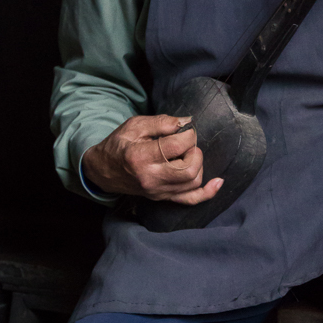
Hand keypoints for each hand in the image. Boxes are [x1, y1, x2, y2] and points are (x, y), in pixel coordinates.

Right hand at [82, 113, 223, 204]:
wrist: (103, 170)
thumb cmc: (120, 144)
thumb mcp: (135, 125)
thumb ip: (162, 122)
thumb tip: (187, 122)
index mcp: (141, 156)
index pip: (177, 146)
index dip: (188, 134)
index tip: (184, 130)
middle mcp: (150, 178)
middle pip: (189, 169)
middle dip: (195, 151)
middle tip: (187, 143)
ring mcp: (157, 191)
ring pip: (192, 182)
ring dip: (198, 165)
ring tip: (187, 154)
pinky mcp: (162, 197)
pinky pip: (189, 200)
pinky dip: (207, 193)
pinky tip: (218, 182)